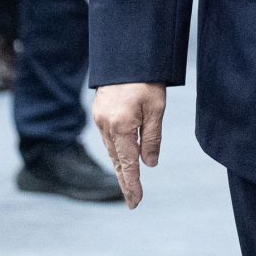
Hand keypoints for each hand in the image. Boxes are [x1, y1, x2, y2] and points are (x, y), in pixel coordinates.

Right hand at [93, 82, 166, 208]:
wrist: (127, 53)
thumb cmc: (146, 79)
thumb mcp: (156, 108)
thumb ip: (152, 137)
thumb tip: (149, 164)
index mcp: (121, 126)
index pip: (128, 163)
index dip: (132, 184)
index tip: (136, 202)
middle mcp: (106, 125)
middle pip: (117, 160)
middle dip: (125, 180)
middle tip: (133, 201)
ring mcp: (100, 118)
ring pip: (111, 149)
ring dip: (120, 166)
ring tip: (129, 183)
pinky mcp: (100, 111)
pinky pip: (108, 137)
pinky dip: (116, 150)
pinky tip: (123, 155)